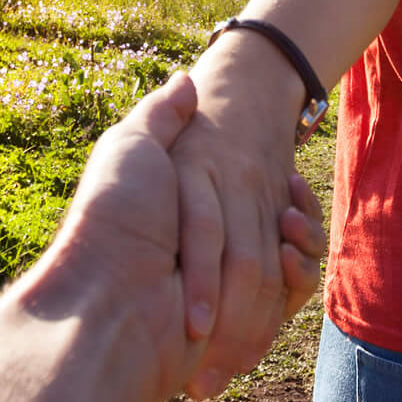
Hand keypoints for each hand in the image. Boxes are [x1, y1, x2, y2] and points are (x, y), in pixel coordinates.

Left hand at [25, 71, 323, 401]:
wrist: (100, 298)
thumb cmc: (112, 217)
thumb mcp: (131, 148)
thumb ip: (161, 117)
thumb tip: (186, 81)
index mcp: (186, 213)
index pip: (248, 198)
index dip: (272, 181)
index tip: (282, 173)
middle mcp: (205, 253)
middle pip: (272, 228)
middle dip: (292, 214)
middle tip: (287, 193)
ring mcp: (224, 289)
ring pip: (288, 255)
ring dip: (301, 237)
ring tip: (290, 219)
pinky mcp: (241, 320)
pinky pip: (290, 290)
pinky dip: (301, 272)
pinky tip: (294, 251)